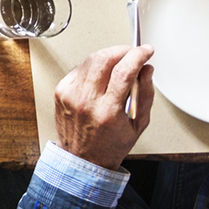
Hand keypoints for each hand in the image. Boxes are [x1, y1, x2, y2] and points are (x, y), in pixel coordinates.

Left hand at [53, 45, 153, 170]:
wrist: (81, 158)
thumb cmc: (110, 145)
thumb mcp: (138, 125)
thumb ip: (145, 95)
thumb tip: (147, 70)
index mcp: (107, 111)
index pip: (124, 71)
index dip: (137, 55)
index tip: (146, 51)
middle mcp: (86, 100)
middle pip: (104, 58)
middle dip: (122, 50)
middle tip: (133, 53)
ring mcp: (70, 94)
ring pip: (91, 60)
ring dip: (108, 55)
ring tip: (120, 63)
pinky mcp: (61, 91)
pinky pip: (80, 69)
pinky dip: (94, 66)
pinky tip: (102, 74)